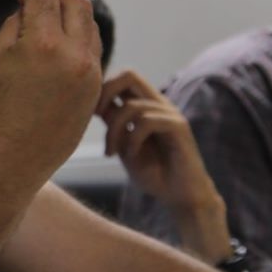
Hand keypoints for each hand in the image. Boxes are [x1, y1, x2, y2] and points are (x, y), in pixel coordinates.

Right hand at [0, 0, 102, 183]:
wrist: (14, 156)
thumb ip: (15, 24)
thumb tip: (31, 7)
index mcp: (43, 44)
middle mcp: (74, 55)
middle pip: (77, 1)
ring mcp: (91, 72)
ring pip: (90, 24)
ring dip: (72, 15)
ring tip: (51, 21)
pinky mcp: (96, 87)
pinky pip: (93, 50)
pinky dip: (80, 39)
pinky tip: (61, 45)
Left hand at [98, 69, 225, 205]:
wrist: (181, 197)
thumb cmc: (154, 174)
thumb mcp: (125, 146)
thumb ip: (114, 124)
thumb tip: (94, 104)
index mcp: (147, 106)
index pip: (122, 79)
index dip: (101, 91)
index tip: (90, 116)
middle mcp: (159, 104)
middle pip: (129, 74)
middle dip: (105, 92)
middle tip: (96, 117)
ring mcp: (171, 113)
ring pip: (131, 107)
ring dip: (114, 132)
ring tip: (111, 153)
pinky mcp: (179, 127)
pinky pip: (147, 121)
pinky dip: (132, 139)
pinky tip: (130, 155)